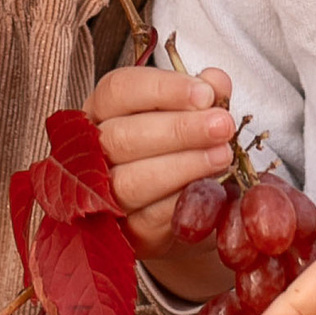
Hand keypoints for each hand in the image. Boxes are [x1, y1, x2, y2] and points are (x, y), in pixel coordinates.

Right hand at [86, 60, 236, 291]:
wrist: (181, 211)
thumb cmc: (178, 149)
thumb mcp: (192, 115)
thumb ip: (204, 94)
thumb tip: (216, 80)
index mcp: (102, 110)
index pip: (118, 90)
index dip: (162, 89)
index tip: (205, 93)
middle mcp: (91, 152)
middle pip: (121, 136)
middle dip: (178, 130)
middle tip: (223, 125)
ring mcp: (102, 196)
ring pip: (130, 181)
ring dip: (182, 167)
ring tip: (223, 156)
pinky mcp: (124, 234)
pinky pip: (148, 218)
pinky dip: (181, 202)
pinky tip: (210, 190)